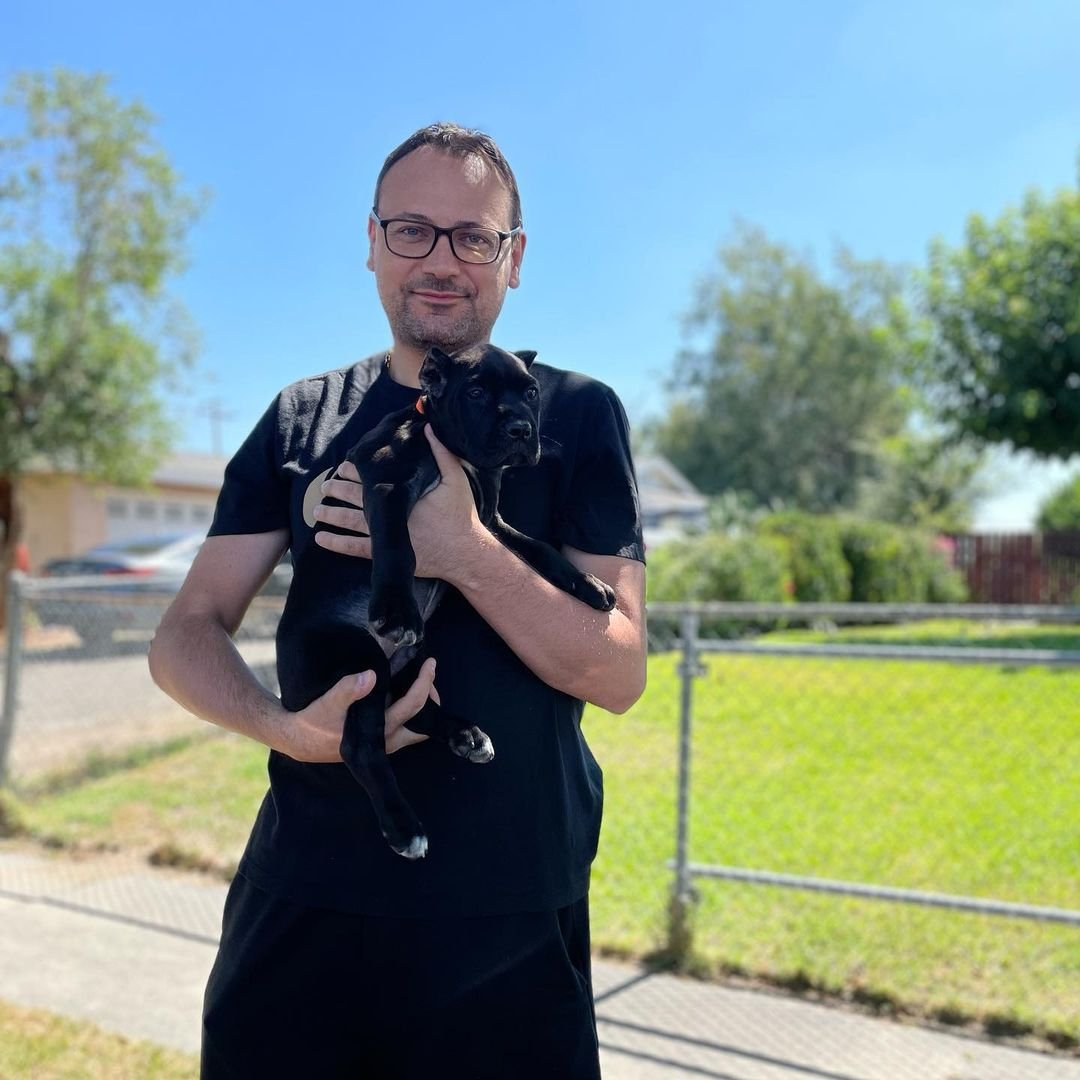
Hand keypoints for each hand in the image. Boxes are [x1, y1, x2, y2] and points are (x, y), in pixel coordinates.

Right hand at [284, 657, 437, 760]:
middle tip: (428, 674)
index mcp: (380, 732)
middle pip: (424, 724)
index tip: (430, 663)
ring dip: (422, 706)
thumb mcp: (328, 702)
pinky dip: (409, 708)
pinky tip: (401, 689)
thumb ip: (348, 689)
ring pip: (416, 728)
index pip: (413, 706)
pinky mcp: (378, 740)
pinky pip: (404, 726)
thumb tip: (371, 675)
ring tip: (419, 680)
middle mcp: (387, 741)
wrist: (299, 740)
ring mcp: (384, 743)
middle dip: (431, 700)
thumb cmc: (313, 721)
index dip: (424, 682)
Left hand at [313, 426, 483, 581]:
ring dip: (331, 513)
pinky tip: (321, 538)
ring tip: (317, 509)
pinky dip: (336, 543)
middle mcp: (390, 512)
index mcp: (403, 492)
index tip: (345, 465)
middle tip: (325, 484)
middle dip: (338, 488)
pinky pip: (355, 548)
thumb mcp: (456, 480)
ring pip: (350, 521)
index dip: (355, 470)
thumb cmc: (461, 515)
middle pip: (355, 496)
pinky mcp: (387, 551)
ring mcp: (386, 533)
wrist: (466, 552)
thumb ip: (442, 453)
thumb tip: (428, 427)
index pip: (372, 477)